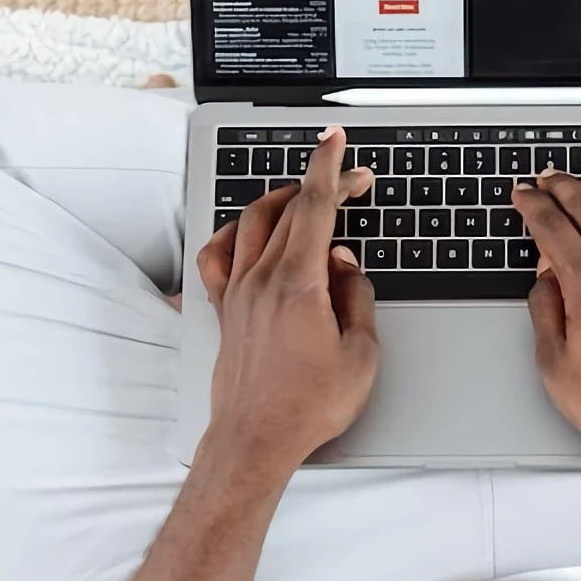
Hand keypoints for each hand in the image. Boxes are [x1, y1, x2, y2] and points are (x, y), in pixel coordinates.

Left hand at [195, 126, 377, 485]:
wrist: (257, 440)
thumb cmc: (308, 406)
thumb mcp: (361, 354)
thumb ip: (356, 296)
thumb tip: (345, 263)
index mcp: (299, 284)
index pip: (315, 206)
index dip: (329, 167)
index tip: (336, 141)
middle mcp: (261, 279)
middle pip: (290, 209)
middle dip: (321, 185)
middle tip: (349, 182)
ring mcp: (237, 292)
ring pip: (253, 223)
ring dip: (280, 201)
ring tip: (304, 199)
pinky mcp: (223, 310)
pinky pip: (218, 255)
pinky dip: (234, 234)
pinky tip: (246, 235)